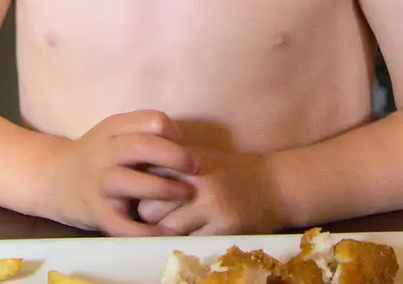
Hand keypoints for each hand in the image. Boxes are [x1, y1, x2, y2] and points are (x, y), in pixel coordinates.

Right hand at [45, 110, 197, 235]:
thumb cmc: (97, 157)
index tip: (184, 144)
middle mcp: (103, 153)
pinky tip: (167, 231)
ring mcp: (98, 183)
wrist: (53, 180)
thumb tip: (185, 144)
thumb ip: (143, 133)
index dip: (174, 132)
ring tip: (186, 194)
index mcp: (112, 128)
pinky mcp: (96, 213)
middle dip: (175, 156)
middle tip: (197, 167)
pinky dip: (147, 230)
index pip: (151, 120)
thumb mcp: (114, 134)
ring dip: (165, 188)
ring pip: (132, 182)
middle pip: (142, 145)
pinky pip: (123, 225)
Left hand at [149, 148, 285, 235]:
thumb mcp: (198, 159)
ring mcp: (211, 205)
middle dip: (149, 217)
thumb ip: (166, 165)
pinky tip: (198, 233)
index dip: (139, 192)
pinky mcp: (225, 227)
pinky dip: (189, 241)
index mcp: (186, 161)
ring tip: (177, 226)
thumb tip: (127, 177)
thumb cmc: (229, 172)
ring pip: (167, 230)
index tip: (140, 198)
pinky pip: (190, 243)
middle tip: (158, 217)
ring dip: (167, 233)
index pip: (144, 180)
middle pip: (148, 209)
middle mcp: (197, 181)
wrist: (275, 185)